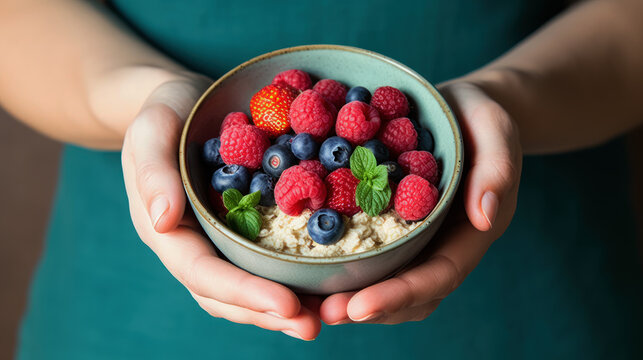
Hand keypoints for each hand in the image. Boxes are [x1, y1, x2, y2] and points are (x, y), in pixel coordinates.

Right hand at [121, 72, 320, 339]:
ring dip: (283, 309)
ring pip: (247, 287)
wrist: (185, 101)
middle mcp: (193, 245)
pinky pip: (265, 260)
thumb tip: (162, 221)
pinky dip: (291, 277)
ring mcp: (218, 240)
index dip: (243, 293)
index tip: (287, 304)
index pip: (202, 272)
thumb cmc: (164, 111)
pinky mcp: (243, 228)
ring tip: (327, 316)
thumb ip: (152, 170)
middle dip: (269, 314)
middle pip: (227, 295)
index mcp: (166, 230)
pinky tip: (324, 282)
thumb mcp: (152, 128)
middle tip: (315, 325)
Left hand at [319, 81, 521, 324]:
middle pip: (409, 295)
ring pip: (387, 282)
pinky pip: (370, 253)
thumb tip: (485, 216)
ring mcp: (417, 239)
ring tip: (308, 303)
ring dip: (349, 296)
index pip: (439, 276)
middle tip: (322, 313)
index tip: (358, 307)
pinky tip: (309, 266)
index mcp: (471, 232)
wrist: (460, 111)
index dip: (399, 295)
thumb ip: (497, 170)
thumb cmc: (482, 119)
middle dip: (367, 308)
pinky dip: (342, 266)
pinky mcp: (392, 224)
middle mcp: (442, 245)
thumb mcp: (495, 131)